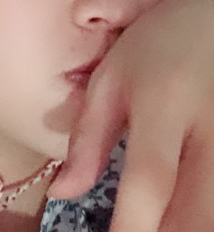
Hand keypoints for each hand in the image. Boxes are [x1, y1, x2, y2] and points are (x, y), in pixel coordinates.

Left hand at [48, 0, 213, 230]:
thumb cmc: (154, 46)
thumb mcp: (110, 80)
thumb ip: (88, 138)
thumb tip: (62, 192)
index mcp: (163, 105)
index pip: (151, 178)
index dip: (134, 223)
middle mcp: (211, 129)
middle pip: (197, 213)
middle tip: (134, 225)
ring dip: (185, 224)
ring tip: (154, 219)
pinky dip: (202, 211)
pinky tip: (183, 210)